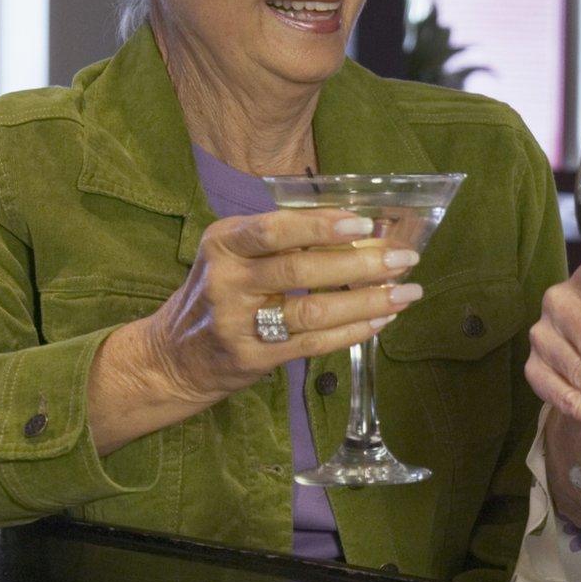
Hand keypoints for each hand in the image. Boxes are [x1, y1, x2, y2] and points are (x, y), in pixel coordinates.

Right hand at [140, 209, 421, 403]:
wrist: (174, 356)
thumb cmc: (221, 293)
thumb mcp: (237, 255)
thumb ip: (287, 241)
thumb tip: (362, 231)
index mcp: (224, 243)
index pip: (275, 230)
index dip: (321, 227)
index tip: (365, 224)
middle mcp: (227, 281)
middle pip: (301, 271)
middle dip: (361, 263)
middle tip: (405, 258)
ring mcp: (237, 323)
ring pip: (312, 311)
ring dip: (367, 301)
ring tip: (406, 293)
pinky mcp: (253, 358)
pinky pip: (313, 344)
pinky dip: (353, 331)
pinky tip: (381, 321)